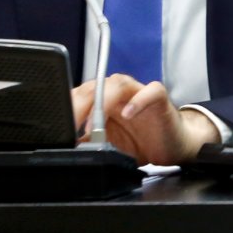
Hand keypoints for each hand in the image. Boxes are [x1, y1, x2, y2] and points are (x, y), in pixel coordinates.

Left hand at [71, 74, 221, 165]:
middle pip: (95, 87)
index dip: (67, 107)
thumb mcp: (107, 148)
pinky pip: (149, 92)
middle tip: (70, 125)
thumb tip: (65, 148)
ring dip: (103, 101)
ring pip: (118, 84)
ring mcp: (139, 93)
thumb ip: (88, 143)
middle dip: (79, 105)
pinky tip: (129, 114)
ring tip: (94, 123)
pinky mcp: (159, 98)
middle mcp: (118, 93)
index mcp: (102, 102)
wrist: (174, 146)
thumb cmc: (141, 144)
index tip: (58, 127)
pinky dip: (138, 100)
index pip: (79, 96)